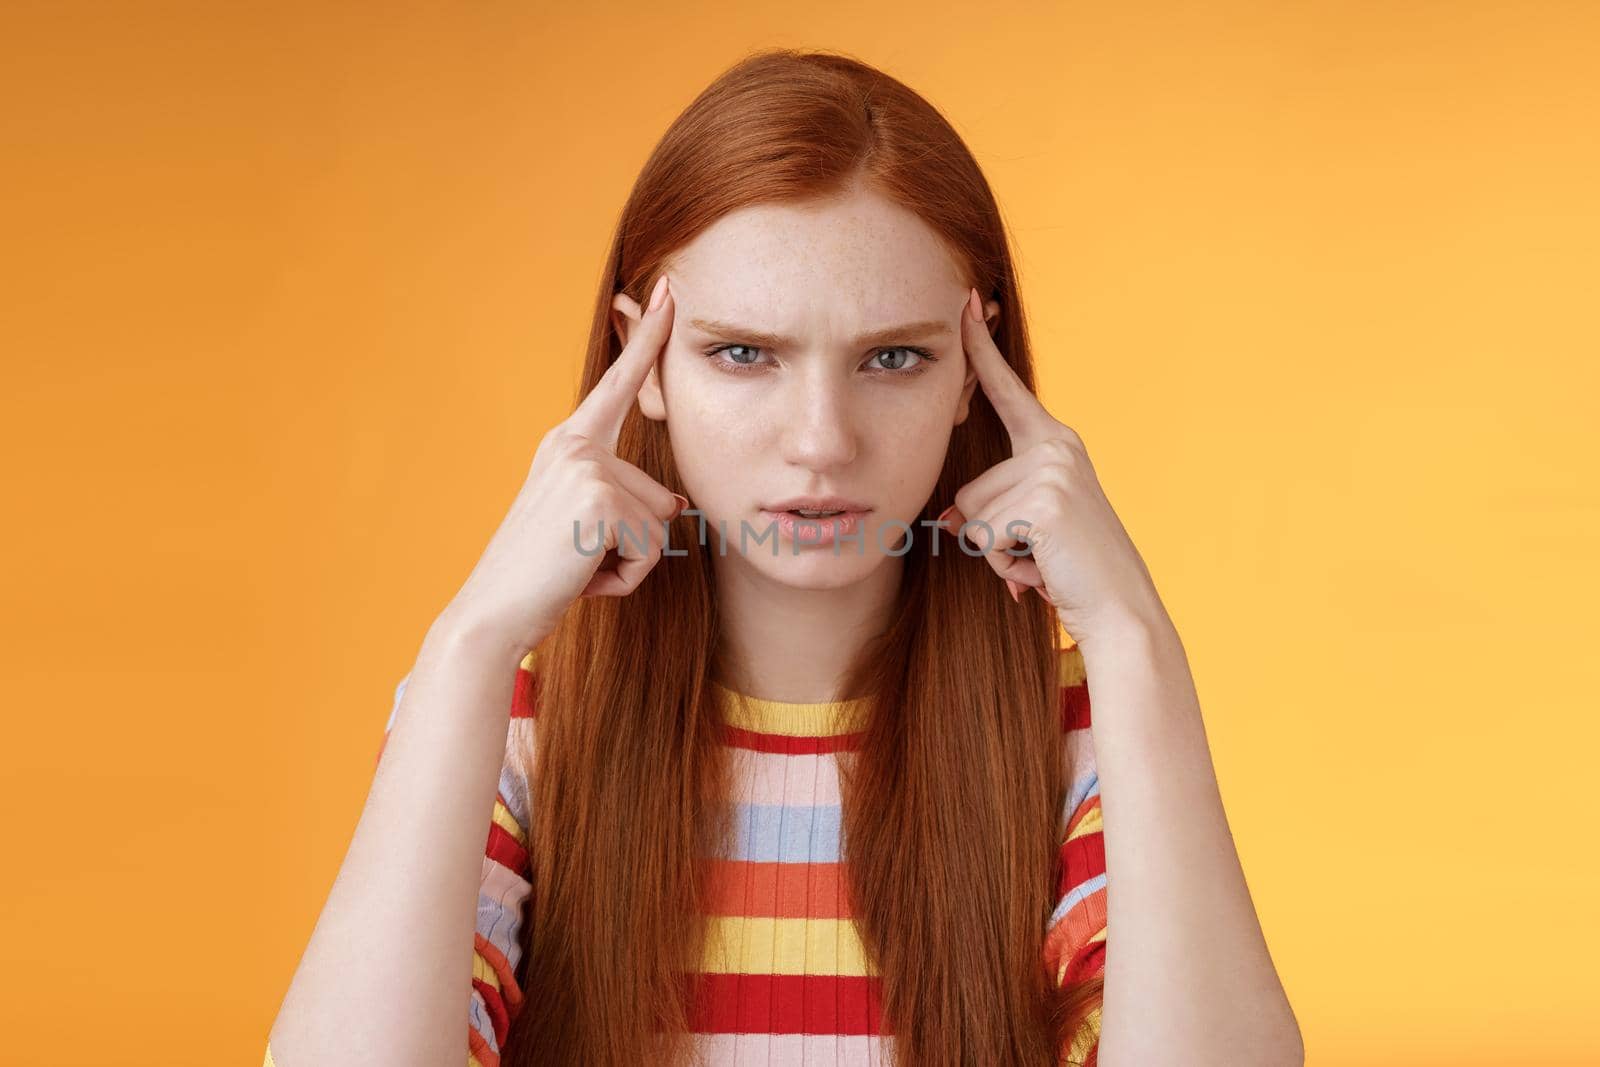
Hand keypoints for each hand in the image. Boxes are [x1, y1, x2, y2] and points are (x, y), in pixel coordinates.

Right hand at [438, 274, 686, 656]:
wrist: (492, 612)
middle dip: (634, 543)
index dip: (647, 339)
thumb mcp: (582, 526)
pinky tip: (582, 578)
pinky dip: (625, 579)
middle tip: (576, 557)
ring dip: (628, 562)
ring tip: (577, 567)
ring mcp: (586, 468)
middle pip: (660, 496)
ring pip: (659, 525)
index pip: (618, 385)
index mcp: (568, 443)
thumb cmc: (539, 576)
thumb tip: (675, 505)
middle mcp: (574, 445)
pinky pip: (650, 549)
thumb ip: (623, 502)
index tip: (667, 294)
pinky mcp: (599, 500)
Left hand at [937, 287, 1164, 644]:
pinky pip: (984, 537)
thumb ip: (989, 511)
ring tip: (1043, 560)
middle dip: (990, 533)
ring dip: (998, 552)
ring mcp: (1052, 471)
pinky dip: (1005, 564)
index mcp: (1054, 444)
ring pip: (972, 517)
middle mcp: (1056, 448)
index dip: (980, 348)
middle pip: (969, 489)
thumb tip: (948, 521)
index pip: (1006, 390)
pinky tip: (1043, 569)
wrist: (1121, 609)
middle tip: (1040, 550)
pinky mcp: (1044, 502)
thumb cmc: (1072, 571)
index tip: (966, 302)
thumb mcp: (1026, 530)